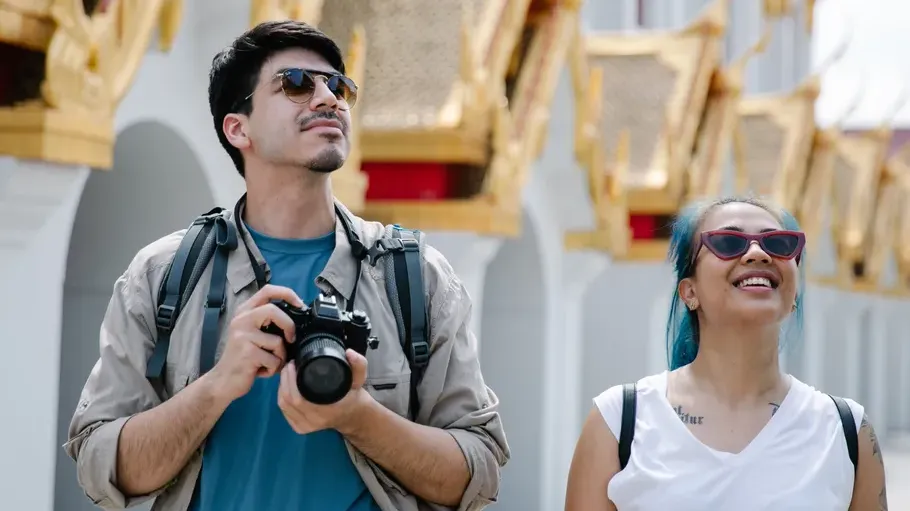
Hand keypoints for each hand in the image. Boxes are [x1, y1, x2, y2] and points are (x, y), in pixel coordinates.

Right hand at [207, 284, 303, 401]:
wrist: (223, 381)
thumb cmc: (242, 358)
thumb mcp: (251, 333)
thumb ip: (267, 321)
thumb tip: (296, 315)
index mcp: (244, 312)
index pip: (267, 290)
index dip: (287, 293)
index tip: (300, 304)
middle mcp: (241, 320)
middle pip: (273, 310)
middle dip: (289, 326)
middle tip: (291, 339)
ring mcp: (242, 336)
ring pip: (277, 340)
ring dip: (280, 356)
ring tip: (269, 363)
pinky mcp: (247, 353)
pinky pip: (274, 359)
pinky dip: (273, 368)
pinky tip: (261, 370)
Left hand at [277, 349, 369, 434]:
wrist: (353, 416)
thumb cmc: (353, 396)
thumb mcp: (359, 379)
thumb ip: (359, 365)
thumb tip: (349, 352)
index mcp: (327, 411)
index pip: (298, 398)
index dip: (290, 379)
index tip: (294, 363)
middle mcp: (314, 421)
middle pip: (287, 400)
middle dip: (284, 379)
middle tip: (290, 365)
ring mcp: (305, 427)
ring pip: (283, 405)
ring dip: (281, 387)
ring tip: (287, 373)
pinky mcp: (300, 428)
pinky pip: (284, 411)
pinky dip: (281, 397)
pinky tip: (285, 386)